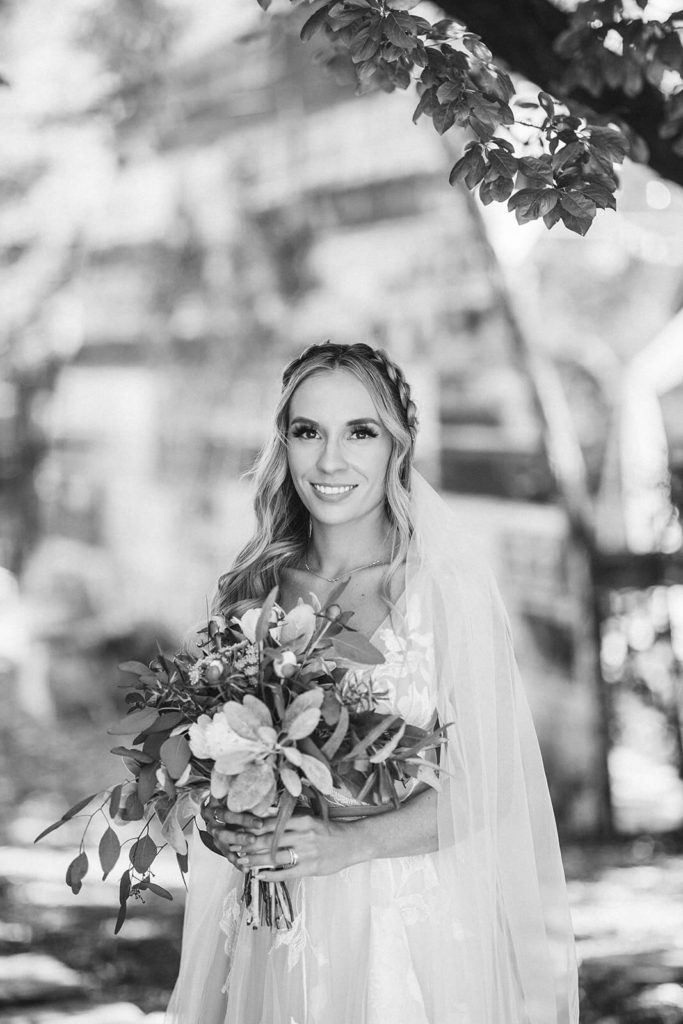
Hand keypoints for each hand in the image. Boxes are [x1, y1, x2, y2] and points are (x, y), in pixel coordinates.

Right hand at [199, 797, 273, 868]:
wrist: (217, 801)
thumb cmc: (230, 794)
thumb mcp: (233, 791)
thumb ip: (244, 795)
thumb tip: (263, 796)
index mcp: (214, 806)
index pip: (226, 813)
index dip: (243, 819)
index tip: (259, 823)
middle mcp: (211, 821)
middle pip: (223, 832)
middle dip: (239, 837)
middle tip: (254, 840)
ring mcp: (214, 833)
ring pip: (223, 844)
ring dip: (237, 850)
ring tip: (250, 858)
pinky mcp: (219, 843)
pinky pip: (226, 854)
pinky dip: (236, 862)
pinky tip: (246, 869)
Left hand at [234, 813, 361, 880]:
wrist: (353, 842)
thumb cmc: (330, 830)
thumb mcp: (311, 819)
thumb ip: (291, 821)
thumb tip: (267, 818)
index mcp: (303, 820)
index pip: (272, 823)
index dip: (253, 828)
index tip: (239, 830)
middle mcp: (304, 835)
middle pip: (270, 840)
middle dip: (249, 844)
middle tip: (233, 847)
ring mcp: (307, 852)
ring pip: (275, 857)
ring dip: (256, 860)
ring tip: (242, 861)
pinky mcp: (311, 868)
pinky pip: (287, 873)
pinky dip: (272, 875)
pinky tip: (260, 875)